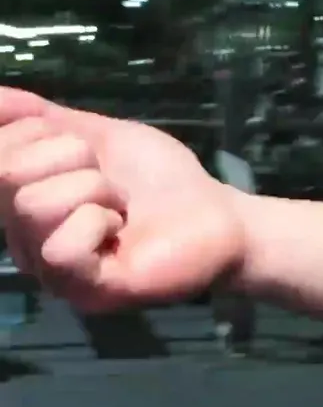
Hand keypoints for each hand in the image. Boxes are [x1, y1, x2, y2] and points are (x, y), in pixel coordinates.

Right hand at [0, 88, 244, 310]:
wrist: (217, 214)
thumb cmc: (158, 179)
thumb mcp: (97, 135)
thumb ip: (40, 117)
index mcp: (22, 201)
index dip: (46, 134)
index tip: (87, 152)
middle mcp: (24, 237)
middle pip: (9, 172)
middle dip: (72, 157)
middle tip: (110, 182)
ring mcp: (49, 269)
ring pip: (34, 205)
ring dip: (93, 189)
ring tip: (121, 208)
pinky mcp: (82, 289)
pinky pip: (59, 248)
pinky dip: (97, 224)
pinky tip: (119, 232)